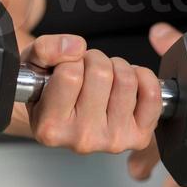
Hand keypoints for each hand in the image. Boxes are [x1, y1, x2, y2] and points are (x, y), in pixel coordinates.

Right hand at [18, 35, 164, 154]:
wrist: (65, 117)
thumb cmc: (47, 93)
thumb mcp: (33, 66)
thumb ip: (45, 49)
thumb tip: (75, 46)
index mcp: (51, 127)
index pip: (70, 73)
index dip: (71, 60)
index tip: (66, 68)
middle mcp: (82, 139)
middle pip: (101, 74)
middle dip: (95, 60)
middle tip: (86, 71)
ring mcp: (112, 140)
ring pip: (126, 80)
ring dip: (116, 67)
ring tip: (103, 78)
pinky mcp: (137, 137)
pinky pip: (153, 95)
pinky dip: (143, 78)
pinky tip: (125, 83)